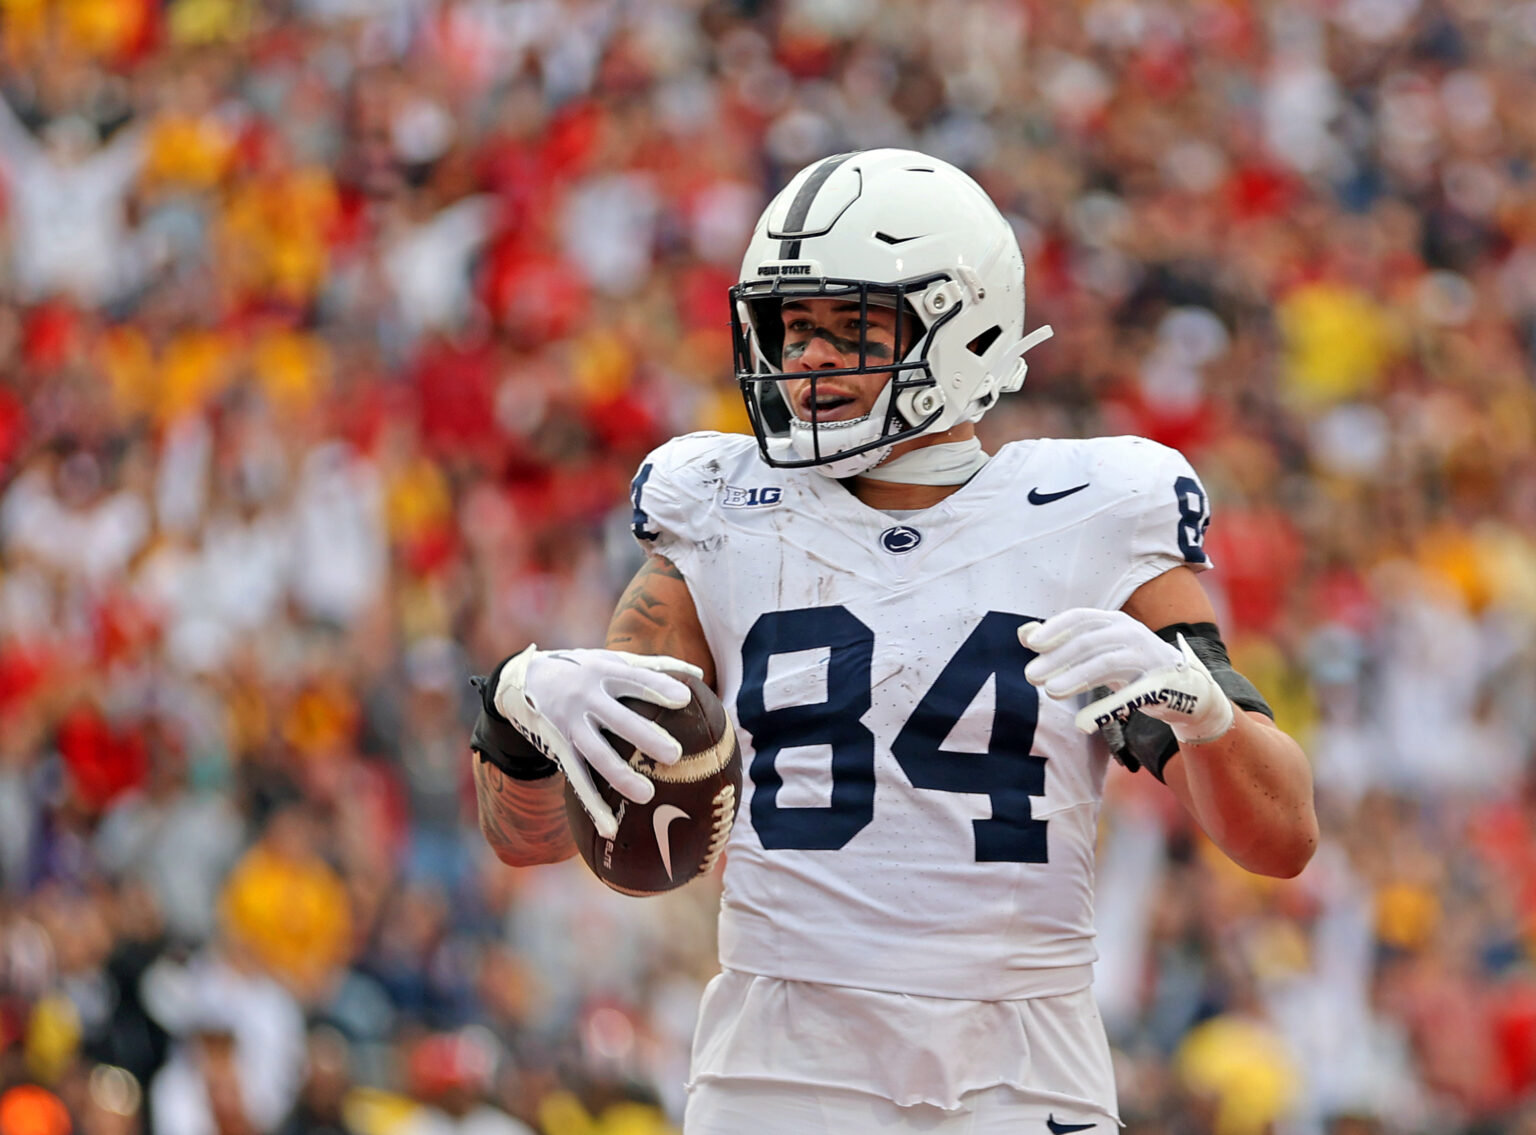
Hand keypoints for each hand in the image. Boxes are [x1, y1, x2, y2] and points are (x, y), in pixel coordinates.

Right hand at [495, 646, 704, 838]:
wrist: (525, 680)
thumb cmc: (583, 670)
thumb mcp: (610, 660)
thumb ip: (653, 667)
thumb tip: (699, 676)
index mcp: (604, 672)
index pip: (635, 679)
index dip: (658, 687)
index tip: (684, 699)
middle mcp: (586, 698)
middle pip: (618, 719)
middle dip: (644, 736)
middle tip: (674, 755)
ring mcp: (571, 726)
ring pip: (596, 754)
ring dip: (620, 775)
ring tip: (647, 794)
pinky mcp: (560, 749)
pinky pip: (577, 780)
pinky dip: (593, 806)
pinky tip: (610, 829)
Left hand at [1019, 608, 1233, 744]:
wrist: (1185, 689)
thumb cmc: (1131, 666)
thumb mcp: (1098, 649)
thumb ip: (1063, 642)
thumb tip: (1023, 634)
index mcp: (1115, 622)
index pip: (1081, 617)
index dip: (1056, 628)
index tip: (1031, 643)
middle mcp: (1132, 634)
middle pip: (1089, 642)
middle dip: (1058, 658)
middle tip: (1030, 675)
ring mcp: (1148, 658)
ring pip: (1107, 664)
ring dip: (1076, 677)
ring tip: (1050, 691)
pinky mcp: (1160, 686)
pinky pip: (1131, 696)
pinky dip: (1106, 708)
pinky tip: (1082, 722)